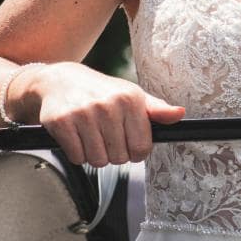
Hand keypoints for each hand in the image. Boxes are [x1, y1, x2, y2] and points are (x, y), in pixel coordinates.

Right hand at [21, 62, 185, 166]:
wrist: (62, 80)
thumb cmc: (103, 92)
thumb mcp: (133, 96)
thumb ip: (157, 110)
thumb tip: (179, 114)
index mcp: (130, 99)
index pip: (141, 148)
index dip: (135, 152)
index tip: (128, 144)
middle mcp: (107, 105)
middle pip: (119, 158)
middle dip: (114, 153)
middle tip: (106, 137)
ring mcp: (83, 113)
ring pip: (97, 161)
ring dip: (95, 155)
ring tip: (92, 137)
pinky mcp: (61, 122)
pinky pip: (76, 157)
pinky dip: (77, 154)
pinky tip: (77, 137)